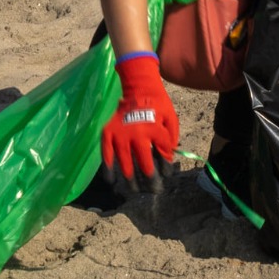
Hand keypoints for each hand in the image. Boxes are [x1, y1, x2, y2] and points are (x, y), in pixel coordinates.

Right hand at [101, 54, 178, 193]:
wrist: (138, 87)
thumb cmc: (158, 104)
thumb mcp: (172, 118)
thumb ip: (172, 138)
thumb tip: (168, 158)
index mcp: (155, 130)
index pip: (162, 156)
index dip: (165, 168)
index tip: (166, 175)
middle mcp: (137, 134)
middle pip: (144, 165)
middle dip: (150, 180)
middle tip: (153, 190)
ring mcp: (120, 134)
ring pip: (125, 163)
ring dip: (130, 180)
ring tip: (134, 190)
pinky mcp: (108, 132)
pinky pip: (106, 154)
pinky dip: (108, 168)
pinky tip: (111, 181)